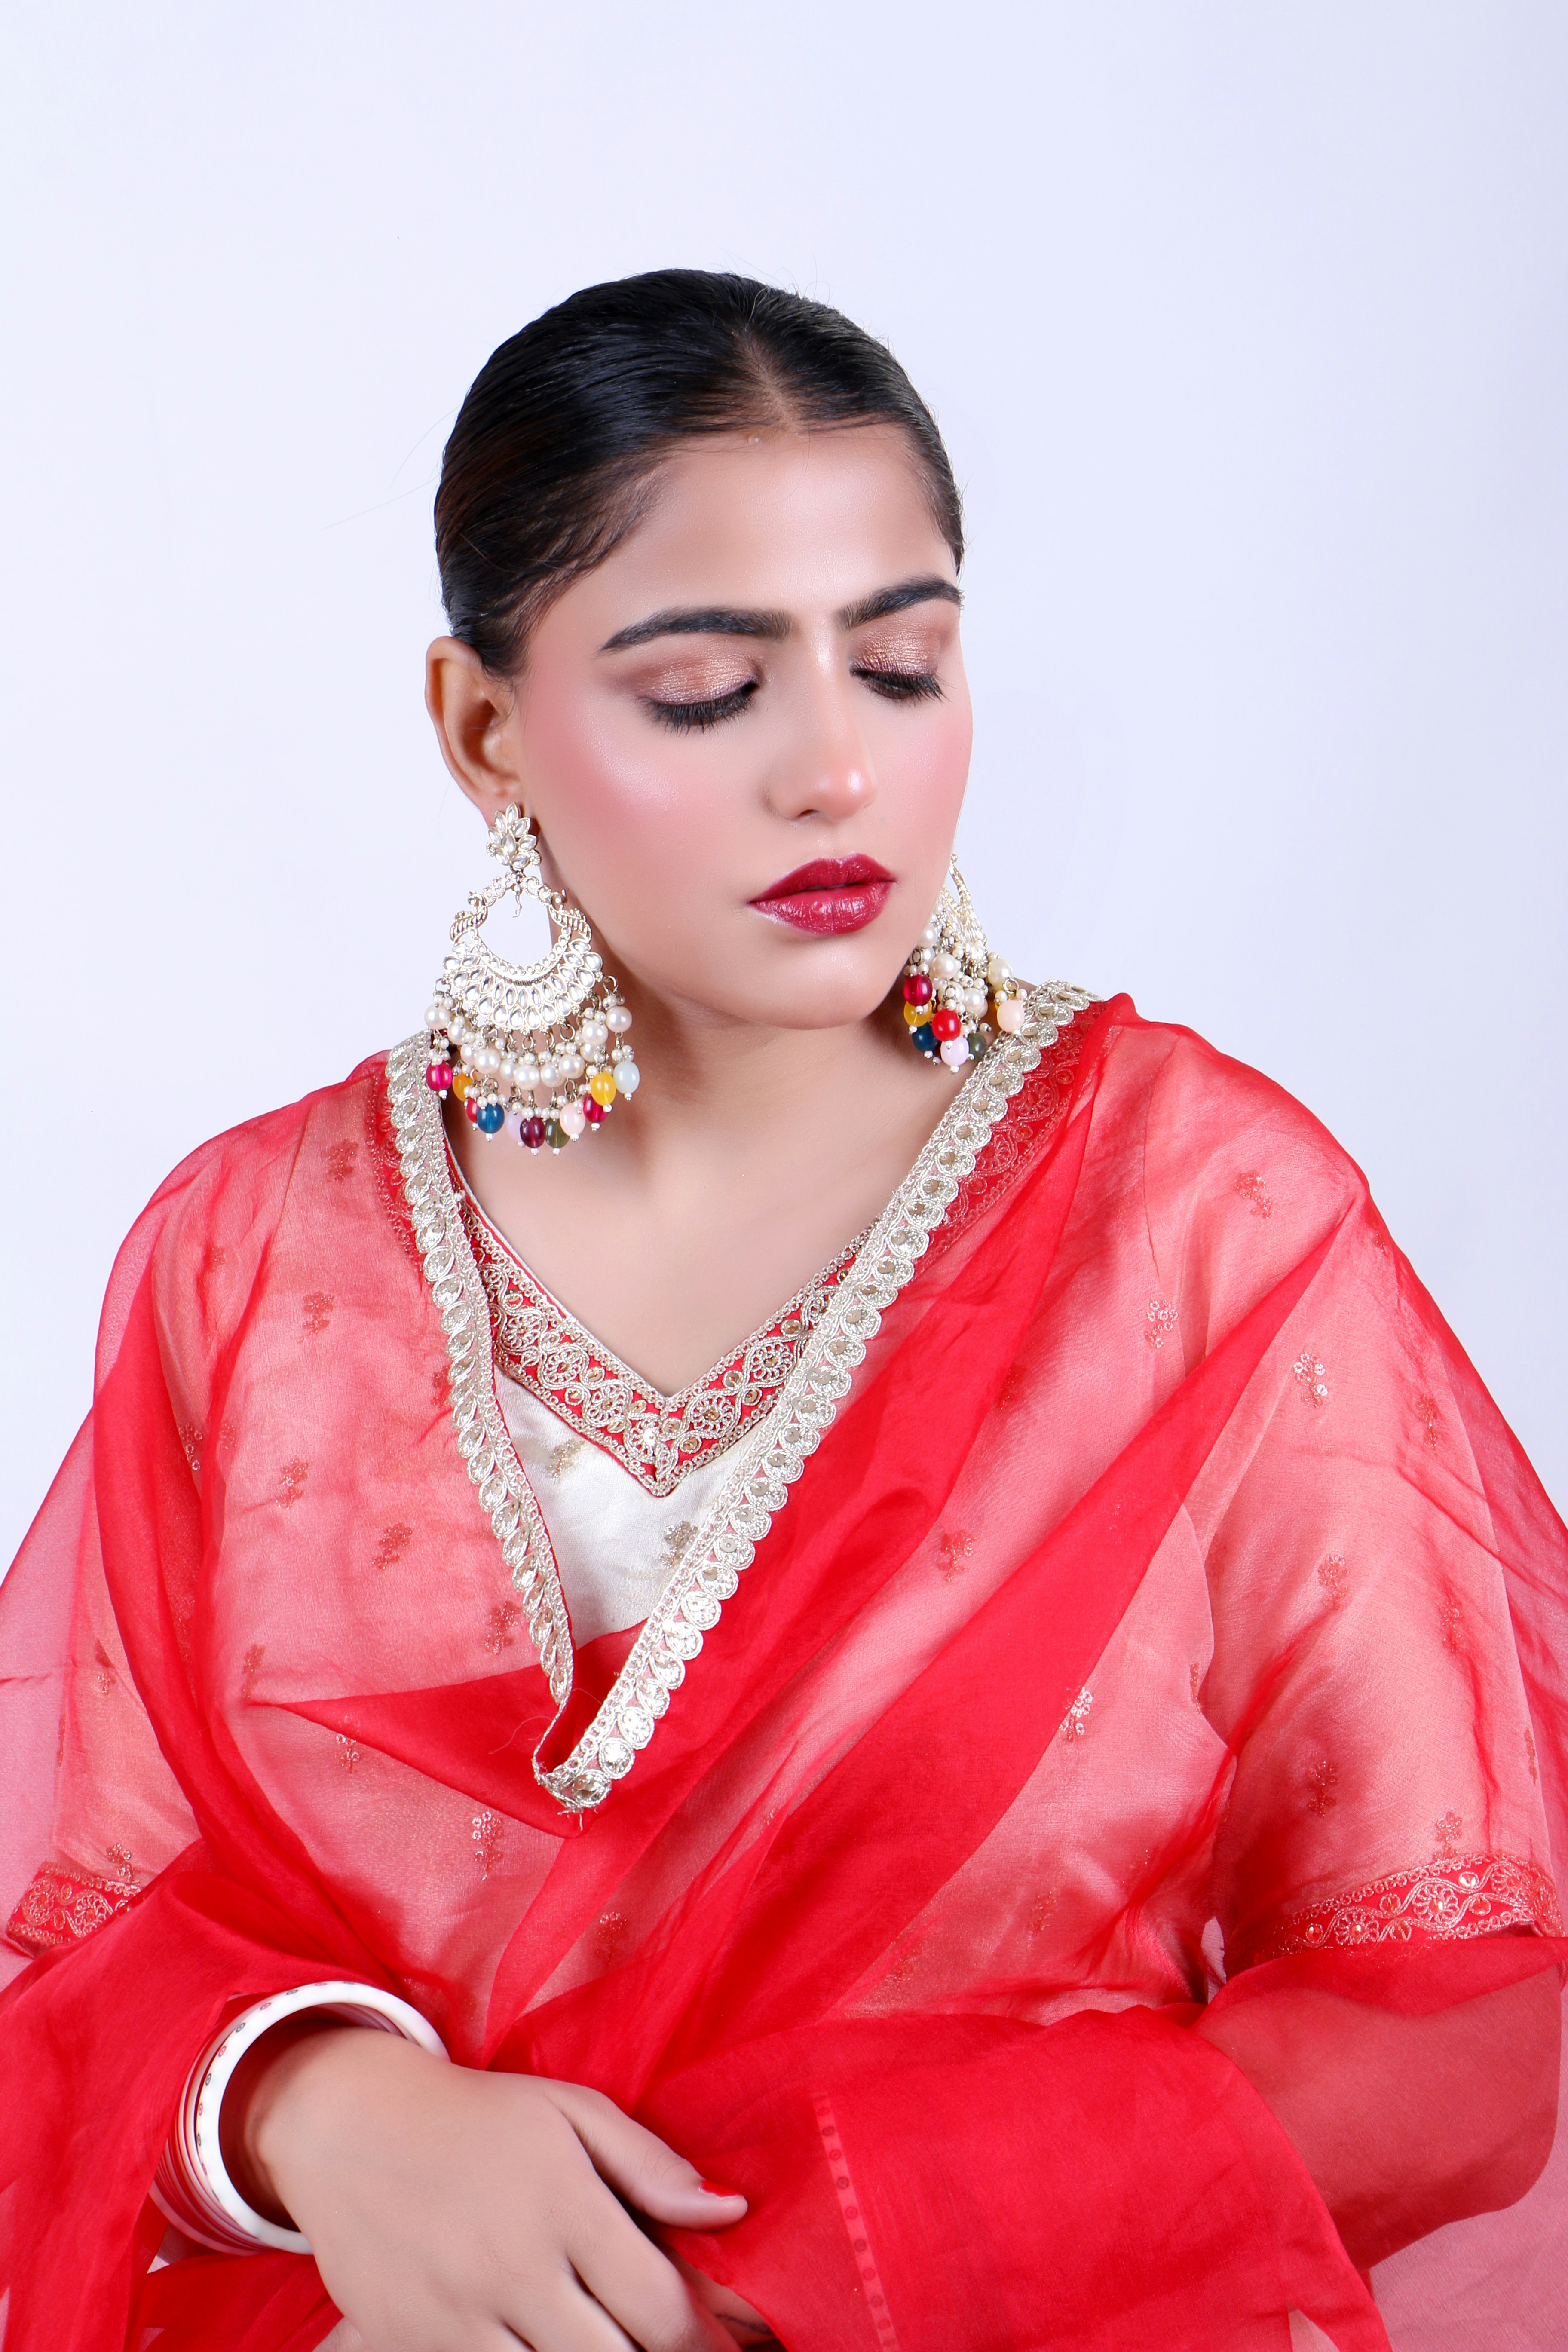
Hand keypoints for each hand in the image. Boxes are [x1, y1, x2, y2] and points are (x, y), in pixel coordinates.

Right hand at [237, 2025, 751, 2350]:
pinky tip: (546, 2344)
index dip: (705, 2343)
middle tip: (669, 2349)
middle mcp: (514, 2266)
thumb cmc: (479, 2116)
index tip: (727, 2350)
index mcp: (564, 2203)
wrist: (349, 2127)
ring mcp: (459, 2316)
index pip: (659, 2307)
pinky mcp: (412, 2345)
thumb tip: (732, 2211)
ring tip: (609, 2341)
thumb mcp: (571, 2110)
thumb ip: (651, 2164)